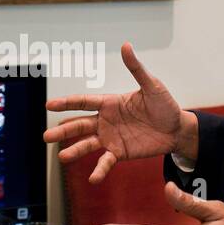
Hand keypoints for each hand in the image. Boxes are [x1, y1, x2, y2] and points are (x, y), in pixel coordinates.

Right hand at [44, 42, 194, 183]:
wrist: (177, 129)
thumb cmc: (165, 105)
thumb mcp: (152, 85)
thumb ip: (136, 69)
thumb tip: (126, 45)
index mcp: (110, 103)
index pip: (83, 102)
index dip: (66, 103)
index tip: (48, 105)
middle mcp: (106, 121)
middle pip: (79, 125)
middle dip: (63, 131)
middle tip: (46, 136)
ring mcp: (111, 138)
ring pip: (87, 144)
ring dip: (75, 151)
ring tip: (62, 158)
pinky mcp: (120, 152)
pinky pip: (106, 161)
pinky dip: (99, 170)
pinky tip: (92, 179)